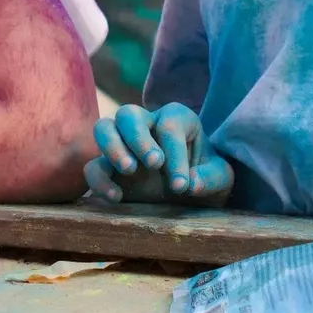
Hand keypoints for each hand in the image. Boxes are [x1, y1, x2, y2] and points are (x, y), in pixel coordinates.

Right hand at [85, 103, 232, 205]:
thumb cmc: (205, 179)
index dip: (175, 154)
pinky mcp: (109, 169)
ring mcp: (123, 145)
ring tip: (129, 170)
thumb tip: (192, 183)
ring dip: (112, 147)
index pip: (169, 126)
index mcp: (176, 119)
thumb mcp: (220, 179)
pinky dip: (99, 180)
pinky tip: (117, 197)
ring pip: (104, 128)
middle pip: (129, 114)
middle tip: (154, 164)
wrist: (192, 198)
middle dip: (139, 138)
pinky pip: (93, 166)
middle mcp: (146, 125)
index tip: (182, 185)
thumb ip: (211, 178)